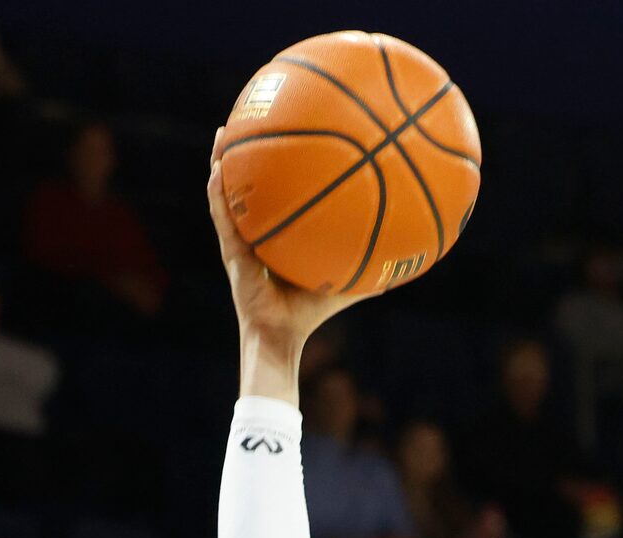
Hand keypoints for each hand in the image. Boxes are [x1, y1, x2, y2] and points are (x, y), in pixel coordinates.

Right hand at [207, 127, 361, 354]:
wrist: (282, 336)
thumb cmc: (309, 314)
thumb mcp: (343, 284)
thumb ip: (370, 271)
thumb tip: (405, 264)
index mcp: (276, 233)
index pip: (275, 192)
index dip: (276, 165)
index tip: (284, 131)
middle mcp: (255, 232)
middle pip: (248, 183)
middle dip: (246, 151)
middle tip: (249, 117)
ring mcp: (239, 240)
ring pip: (226, 194)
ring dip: (221, 162)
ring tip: (223, 133)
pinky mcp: (230, 253)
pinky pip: (222, 217)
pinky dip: (218, 194)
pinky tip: (217, 171)